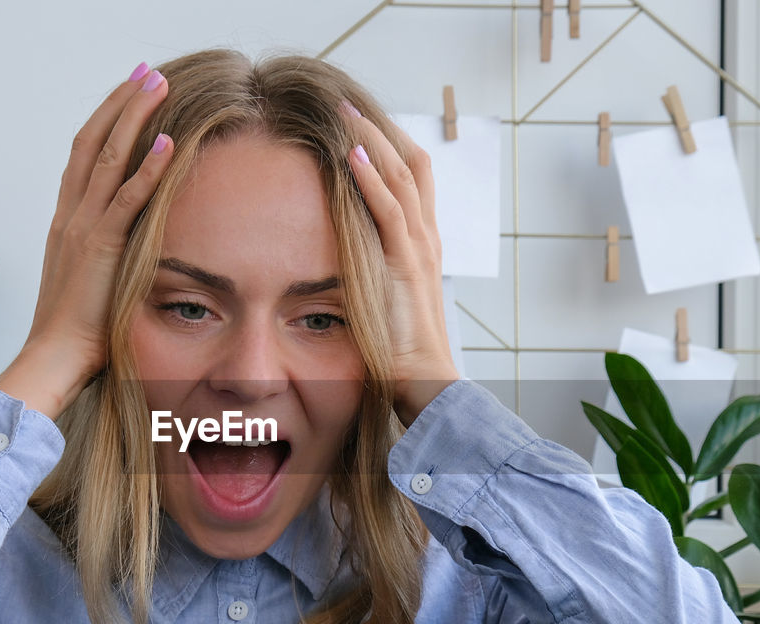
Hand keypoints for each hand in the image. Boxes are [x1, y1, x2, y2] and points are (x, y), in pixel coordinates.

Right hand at [0, 64, 174, 418]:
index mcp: (66, 223)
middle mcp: (69, 216)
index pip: (83, 156)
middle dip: (120, 103)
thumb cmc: (76, 334)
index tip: (128, 94)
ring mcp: (81, 229)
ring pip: (107, 157)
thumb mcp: (91, 285)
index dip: (105, 121)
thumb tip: (133, 253)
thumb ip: (108, 260)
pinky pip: (125, 199)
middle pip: (92, 142)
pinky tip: (168, 141)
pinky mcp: (99, 249)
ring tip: (158, 84)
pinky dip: (147, 168)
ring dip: (134, 116)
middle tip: (146, 72)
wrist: (52, 360)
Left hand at [343, 106, 459, 426]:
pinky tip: (351, 153)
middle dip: (380, 130)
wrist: (423, 383)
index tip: (358, 123)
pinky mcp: (406, 265)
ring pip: (402, 177)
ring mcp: (419, 249)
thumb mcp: (380, 302)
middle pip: (411, 165)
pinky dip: (371, 179)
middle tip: (347, 104)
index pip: (412, 179)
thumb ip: (367, 278)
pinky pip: (390, 211)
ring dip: (371, 140)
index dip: (389, 146)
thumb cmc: (397, 353)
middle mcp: (426, 239)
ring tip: (343, 111)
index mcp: (421, 246)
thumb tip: (334, 267)